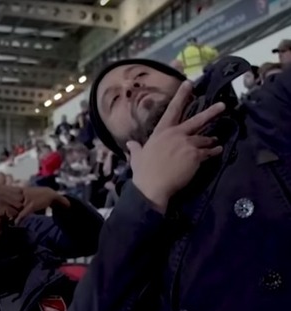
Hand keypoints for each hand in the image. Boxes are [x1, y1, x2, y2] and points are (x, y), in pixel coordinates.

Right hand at [0, 184, 67, 256]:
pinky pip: (15, 212)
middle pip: (21, 197)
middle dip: (16, 209)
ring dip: (14, 215)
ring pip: (19, 204)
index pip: (20, 191)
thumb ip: (11, 196)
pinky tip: (0, 222)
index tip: (5, 212)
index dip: (17, 205)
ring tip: (2, 219)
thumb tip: (24, 190)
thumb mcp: (1, 206)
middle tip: (3, 216)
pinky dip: (11, 219)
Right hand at [127, 81, 224, 212]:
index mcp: (161, 132)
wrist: (153, 186)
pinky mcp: (196, 156)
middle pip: (196, 120)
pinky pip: (208, 152)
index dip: (181, 95)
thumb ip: (136, 148)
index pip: (172, 110)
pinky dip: (214, 151)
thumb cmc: (143, 172)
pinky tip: (218, 151)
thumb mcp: (137, 157)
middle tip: (222, 106)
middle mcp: (175, 134)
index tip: (189, 83)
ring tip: (216, 141)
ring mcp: (187, 144)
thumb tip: (130, 144)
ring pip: (204, 138)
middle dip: (211, 112)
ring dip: (211, 140)